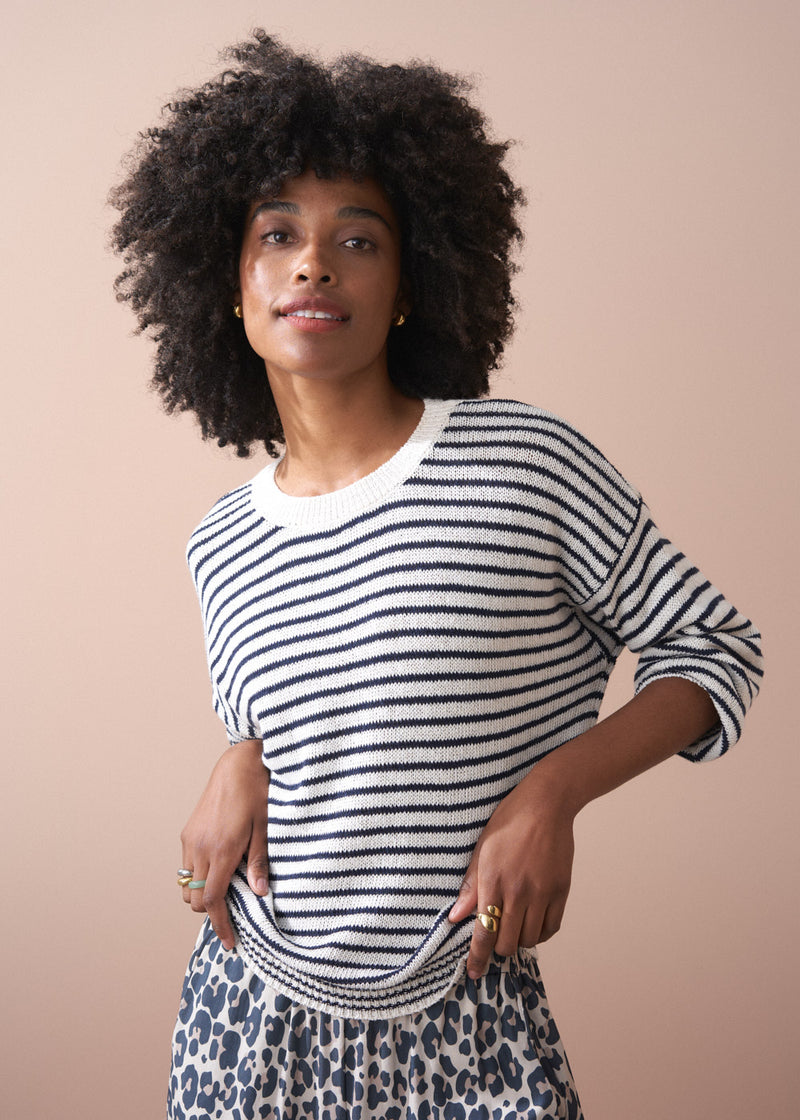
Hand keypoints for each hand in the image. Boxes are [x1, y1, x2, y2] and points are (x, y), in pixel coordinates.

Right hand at [180, 739, 269, 950]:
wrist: (238, 764)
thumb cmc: (257, 793)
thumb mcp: (265, 828)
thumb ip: (259, 862)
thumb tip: (260, 893)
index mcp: (222, 850)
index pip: (213, 900)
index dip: (220, 925)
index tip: (230, 941)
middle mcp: (201, 848)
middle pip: (195, 898)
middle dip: (211, 912)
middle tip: (233, 916)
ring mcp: (191, 840)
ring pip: (187, 884)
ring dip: (202, 895)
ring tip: (226, 893)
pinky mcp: (188, 832)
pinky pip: (187, 866)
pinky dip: (198, 877)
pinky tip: (218, 870)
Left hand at [448, 769, 575, 978]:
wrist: (547, 804)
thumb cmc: (509, 821)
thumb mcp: (481, 849)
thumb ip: (471, 886)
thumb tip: (455, 917)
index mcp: (493, 880)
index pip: (483, 931)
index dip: (477, 958)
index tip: (473, 972)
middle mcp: (518, 891)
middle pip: (507, 942)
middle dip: (497, 949)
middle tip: (494, 941)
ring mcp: (542, 893)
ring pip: (530, 939)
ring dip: (519, 941)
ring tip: (513, 929)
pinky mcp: (561, 891)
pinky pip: (551, 928)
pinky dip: (540, 933)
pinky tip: (532, 924)